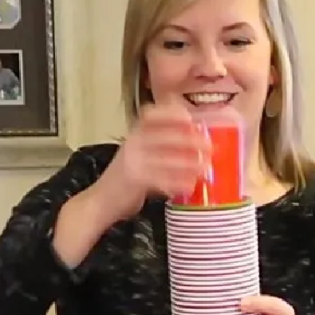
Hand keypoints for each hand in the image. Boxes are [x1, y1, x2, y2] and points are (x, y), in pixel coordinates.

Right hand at [94, 102, 213, 220]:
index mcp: (135, 134)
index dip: (171, 114)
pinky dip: (177, 183)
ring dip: (189, 164)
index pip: (151, 115)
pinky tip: (190, 186)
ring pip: (165, 159)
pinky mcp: (134, 179)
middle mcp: (133, 143)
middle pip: (164, 136)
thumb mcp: (143, 154)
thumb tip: (198, 143)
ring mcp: (132, 161)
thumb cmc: (130, 177)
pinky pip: (160, 179)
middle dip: (190, 140)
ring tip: (205, 169)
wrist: (103, 200)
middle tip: (210, 147)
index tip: (191, 118)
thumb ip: (163, 146)